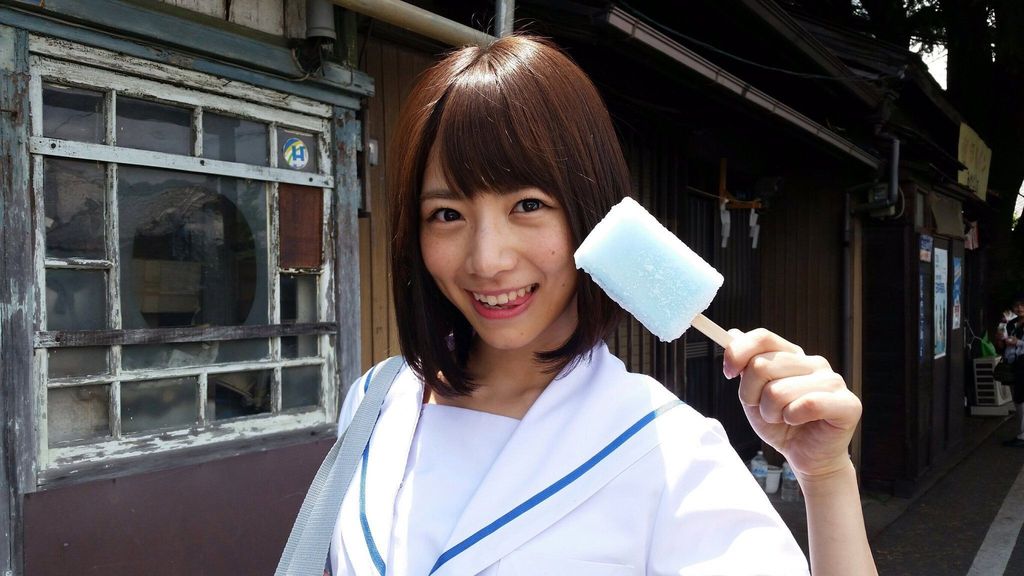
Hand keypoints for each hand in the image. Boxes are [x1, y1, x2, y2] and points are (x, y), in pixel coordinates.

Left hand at [722, 328, 861, 479]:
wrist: (806, 457)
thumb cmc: (782, 425)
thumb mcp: (753, 395)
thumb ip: (745, 366)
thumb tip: (733, 334)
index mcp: (792, 355)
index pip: (762, 337)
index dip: (738, 353)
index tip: (728, 373)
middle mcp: (814, 363)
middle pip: (762, 365)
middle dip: (752, 394)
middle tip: (766, 409)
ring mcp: (833, 381)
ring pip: (779, 390)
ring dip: (771, 412)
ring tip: (783, 419)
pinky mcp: (848, 404)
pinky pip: (808, 404)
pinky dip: (793, 418)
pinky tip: (798, 422)